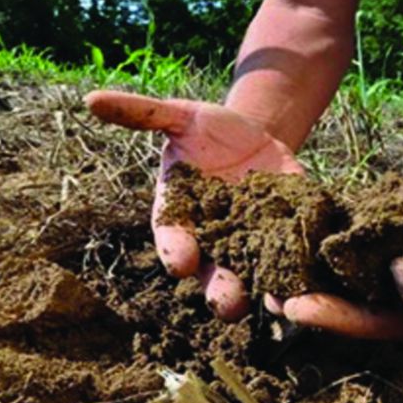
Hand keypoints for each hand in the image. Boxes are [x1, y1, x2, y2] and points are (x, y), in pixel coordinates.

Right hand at [85, 90, 303, 319]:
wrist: (254, 134)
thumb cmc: (206, 129)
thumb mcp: (179, 116)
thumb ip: (141, 114)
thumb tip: (90, 99)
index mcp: (181, 217)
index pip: (173, 240)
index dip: (175, 250)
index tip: (180, 260)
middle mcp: (213, 240)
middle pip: (213, 275)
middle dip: (220, 291)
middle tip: (226, 304)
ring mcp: (250, 244)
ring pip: (254, 279)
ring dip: (264, 294)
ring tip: (277, 304)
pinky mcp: (285, 238)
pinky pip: (291, 263)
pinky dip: (301, 274)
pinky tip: (312, 281)